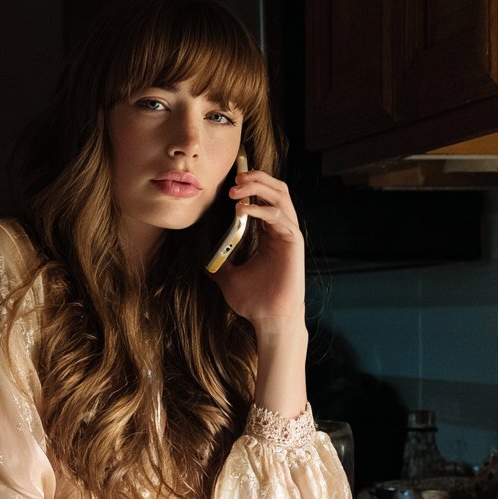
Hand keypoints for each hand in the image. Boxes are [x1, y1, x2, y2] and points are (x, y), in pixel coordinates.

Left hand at [208, 168, 305, 329]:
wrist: (268, 320)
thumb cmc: (254, 301)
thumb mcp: (228, 278)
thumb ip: (221, 263)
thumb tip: (204, 259)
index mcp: (269, 234)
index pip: (264, 198)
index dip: (250, 184)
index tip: (231, 178)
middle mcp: (281, 230)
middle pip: (275, 190)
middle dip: (256, 179)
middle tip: (234, 178)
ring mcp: (289, 234)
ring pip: (280, 196)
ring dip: (258, 187)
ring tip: (237, 189)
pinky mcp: (293, 242)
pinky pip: (279, 216)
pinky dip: (260, 209)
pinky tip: (242, 211)